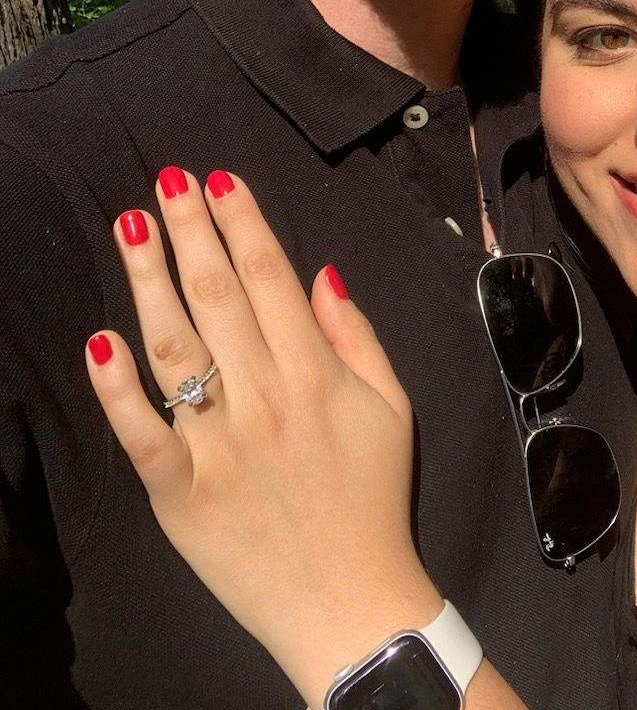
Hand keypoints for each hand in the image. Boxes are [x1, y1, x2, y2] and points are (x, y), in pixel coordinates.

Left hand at [84, 168, 441, 704]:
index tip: (218, 179)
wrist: (351, 603)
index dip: (242, 222)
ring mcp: (218, 445)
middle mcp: (264, 398)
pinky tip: (99, 342)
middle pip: (218, 296)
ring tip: (131, 227)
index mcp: (315, 374)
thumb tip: (319, 272)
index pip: (270, 278)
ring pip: (174, 348)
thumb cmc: (373, 498)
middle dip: (191, 230)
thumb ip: (356, 337)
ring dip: (149, 282)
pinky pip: (142, 434)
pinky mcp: (180, 492)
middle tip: (167, 179)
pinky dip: (118, 390)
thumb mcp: (392, 408)